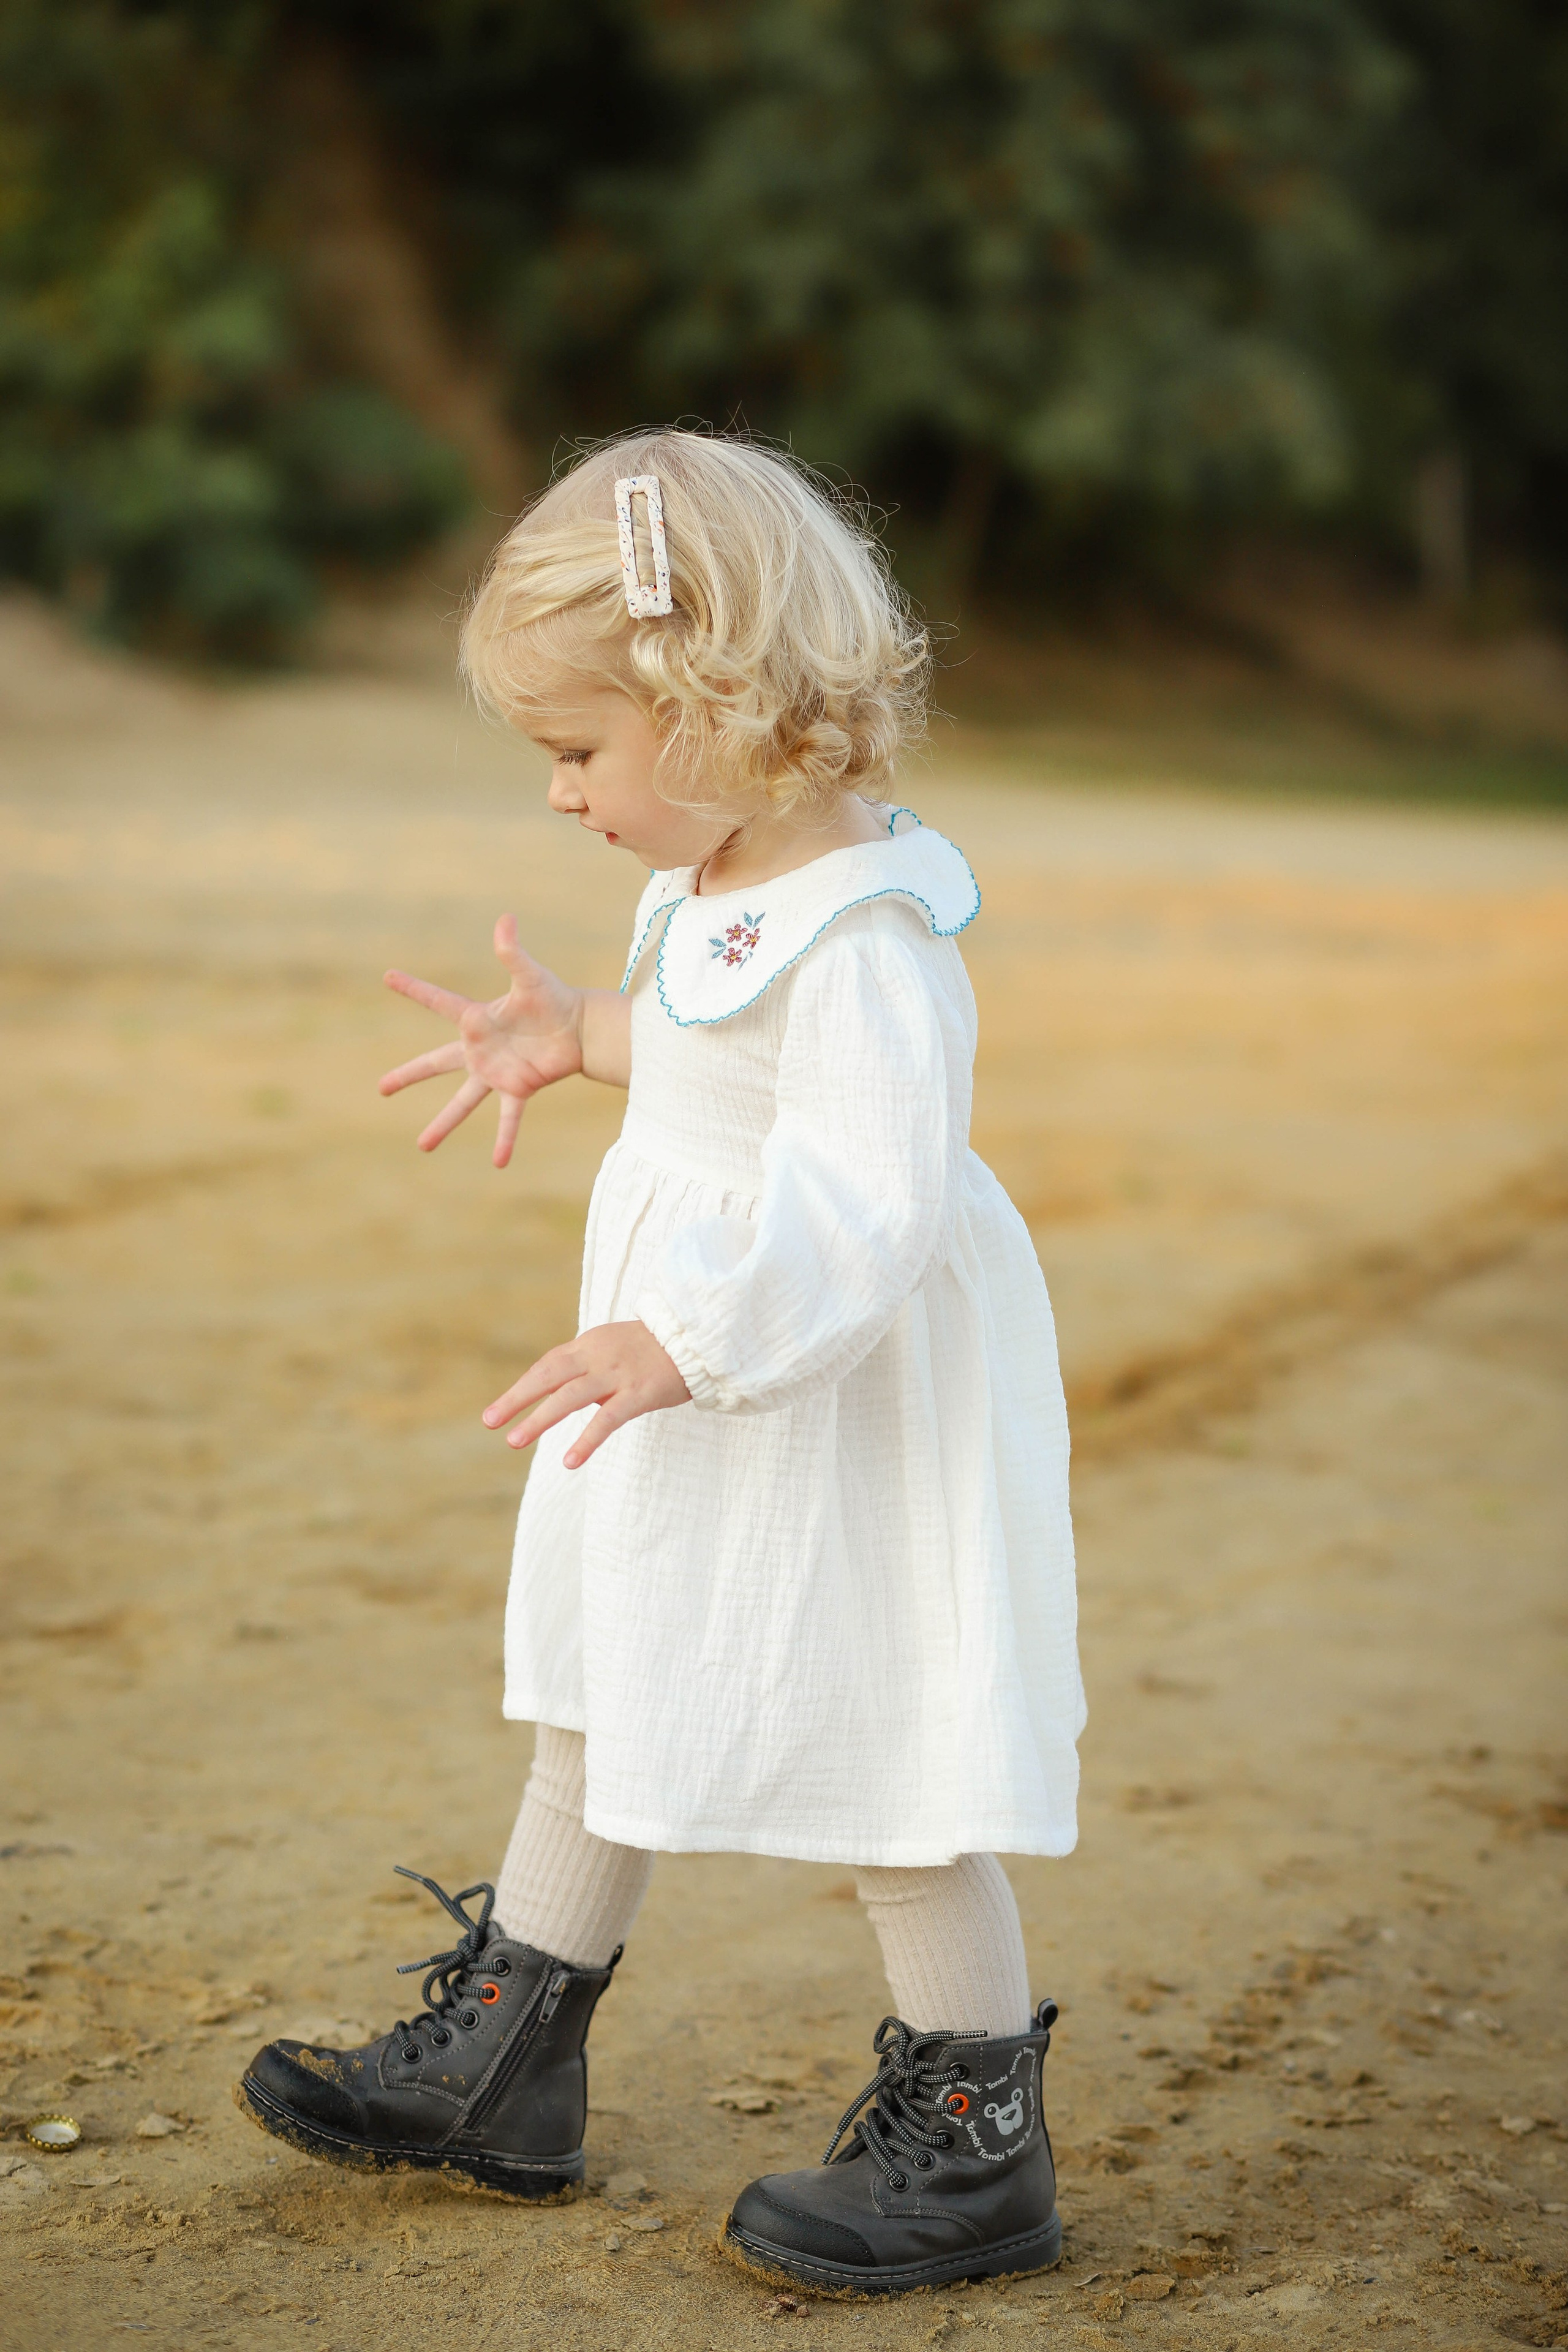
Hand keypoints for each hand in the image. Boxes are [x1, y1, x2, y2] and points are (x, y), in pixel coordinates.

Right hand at [379, 915, 582, 1166]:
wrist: (579, 1027)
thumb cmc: (553, 997)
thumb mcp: (531, 975)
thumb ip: (513, 953)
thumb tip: (505, 919)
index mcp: (476, 1019)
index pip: (438, 1000)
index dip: (414, 989)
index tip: (388, 976)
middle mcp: (479, 1050)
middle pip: (434, 1064)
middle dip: (408, 1075)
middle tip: (381, 1088)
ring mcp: (495, 1072)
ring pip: (463, 1102)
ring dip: (442, 1124)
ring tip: (422, 1146)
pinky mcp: (518, 1088)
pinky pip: (508, 1117)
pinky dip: (504, 1139)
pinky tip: (498, 1162)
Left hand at [482, 1321, 689, 1467]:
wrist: (698, 1339)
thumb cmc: (655, 1350)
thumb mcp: (614, 1349)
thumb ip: (587, 1368)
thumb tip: (562, 1396)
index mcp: (589, 1343)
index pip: (548, 1366)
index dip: (522, 1388)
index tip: (498, 1411)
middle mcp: (598, 1355)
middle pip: (548, 1375)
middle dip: (517, 1398)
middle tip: (490, 1421)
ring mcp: (618, 1374)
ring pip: (570, 1396)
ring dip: (539, 1419)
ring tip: (514, 1441)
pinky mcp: (639, 1394)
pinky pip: (607, 1419)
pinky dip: (586, 1440)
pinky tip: (569, 1461)